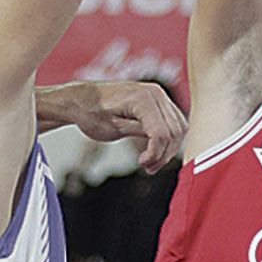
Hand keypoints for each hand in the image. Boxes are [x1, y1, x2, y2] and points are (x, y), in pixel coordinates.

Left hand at [63, 81, 187, 171]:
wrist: (82, 99)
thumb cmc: (91, 113)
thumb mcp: (112, 128)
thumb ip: (138, 132)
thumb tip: (159, 144)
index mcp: (142, 99)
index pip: (162, 133)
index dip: (156, 154)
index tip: (142, 165)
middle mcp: (155, 93)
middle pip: (175, 131)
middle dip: (164, 154)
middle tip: (148, 168)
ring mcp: (158, 94)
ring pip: (179, 127)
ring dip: (168, 148)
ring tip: (150, 162)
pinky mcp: (158, 99)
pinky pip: (174, 121)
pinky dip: (169, 138)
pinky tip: (155, 150)